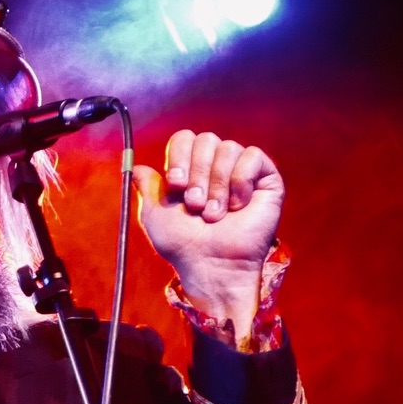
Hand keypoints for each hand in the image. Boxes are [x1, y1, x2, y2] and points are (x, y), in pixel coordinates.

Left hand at [133, 130, 284, 337]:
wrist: (210, 266)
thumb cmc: (183, 246)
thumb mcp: (154, 215)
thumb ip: (146, 188)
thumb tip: (136, 168)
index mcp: (192, 169)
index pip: (184, 138)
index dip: (179, 157)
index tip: (176, 185)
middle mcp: (217, 166)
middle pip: (206, 139)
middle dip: (197, 173)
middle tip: (195, 205)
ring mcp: (242, 171)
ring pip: (228, 148)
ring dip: (217, 185)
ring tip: (214, 214)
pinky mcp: (266, 179)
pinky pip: (253, 156)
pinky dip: (240, 181)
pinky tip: (237, 205)